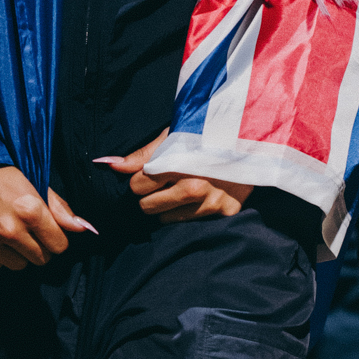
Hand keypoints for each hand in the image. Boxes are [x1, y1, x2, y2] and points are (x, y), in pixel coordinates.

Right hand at [0, 167, 95, 271]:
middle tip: (27, 231)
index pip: (59, 246)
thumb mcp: (32, 181)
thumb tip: (82, 227)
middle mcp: (10, 230)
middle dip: (39, 248)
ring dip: (18, 254)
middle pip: (41, 259)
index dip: (56, 238)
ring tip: (8, 233)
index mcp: (30, 210)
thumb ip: (58, 207)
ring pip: (19, 266)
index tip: (48, 231)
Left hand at [96, 139, 252, 221]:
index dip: (140, 180)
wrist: (251, 138)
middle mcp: (194, 186)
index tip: (151, 174)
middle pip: (148, 207)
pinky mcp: (227, 211)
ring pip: (167, 220)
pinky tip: (199, 199)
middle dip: (150, 196)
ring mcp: (211, 202)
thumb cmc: (206, 134)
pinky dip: (191, 214)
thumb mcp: (173, 137)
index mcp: (177, 163)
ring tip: (182, 190)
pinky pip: (194, 224)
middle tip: (164, 184)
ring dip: (169, 208)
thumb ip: (141, 155)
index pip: (137, 187)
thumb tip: (107, 166)